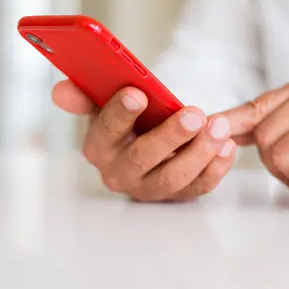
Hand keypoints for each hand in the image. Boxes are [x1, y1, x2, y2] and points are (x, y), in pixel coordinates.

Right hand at [52, 81, 235, 201]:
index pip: (106, 130)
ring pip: (173, 177)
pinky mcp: (176, 196)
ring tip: (219, 127)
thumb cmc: (128, 120)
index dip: (120, 112)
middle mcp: (119, 172)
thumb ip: (85, 94)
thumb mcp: (105, 103)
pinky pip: (197, 188)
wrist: (146, 142)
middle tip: (194, 114)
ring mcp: (149, 188)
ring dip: (199, 152)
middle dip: (170, 136)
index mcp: (98, 146)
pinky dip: (216, 169)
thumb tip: (61, 92)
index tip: (138, 94)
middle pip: (143, 158)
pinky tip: (227, 146)